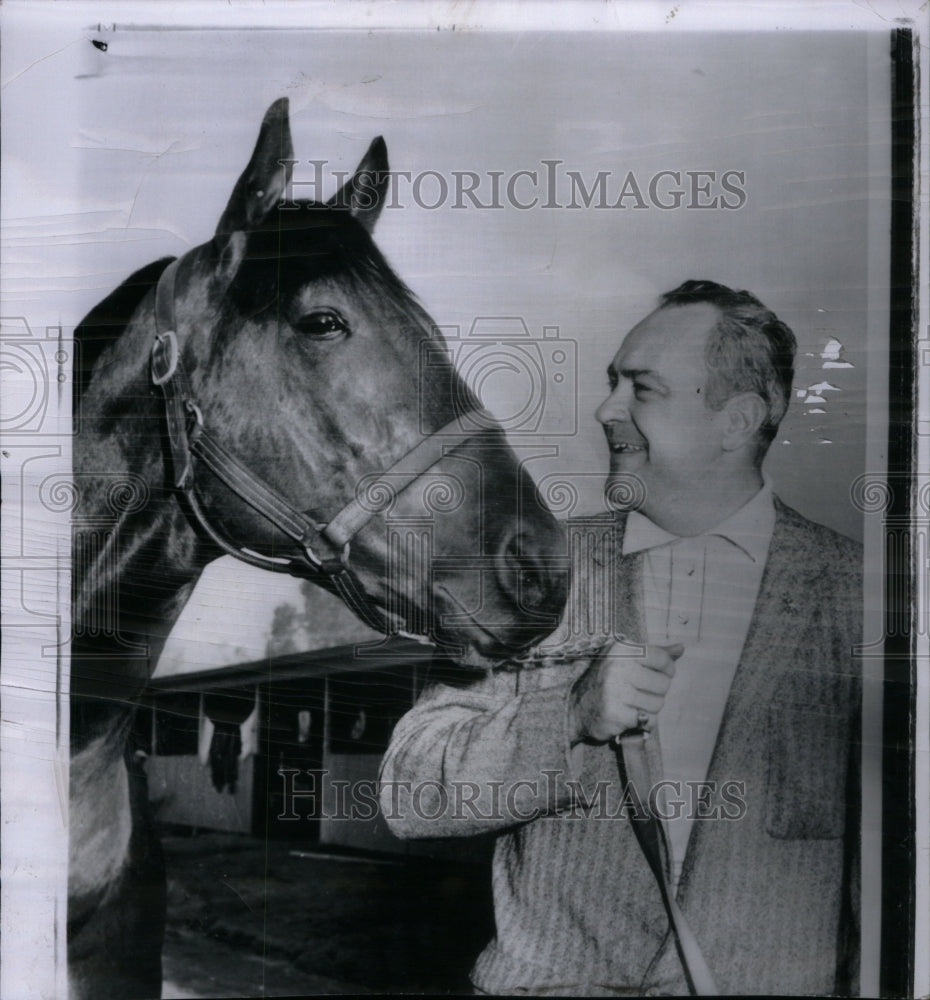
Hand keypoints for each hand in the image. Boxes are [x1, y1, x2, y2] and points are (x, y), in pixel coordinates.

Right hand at [568, 641, 683, 743]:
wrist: (576, 708)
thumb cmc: (607, 681)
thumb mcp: (626, 660)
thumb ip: (655, 653)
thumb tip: (681, 648)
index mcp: (622, 650)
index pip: (663, 659)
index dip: (666, 670)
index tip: (653, 675)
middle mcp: (618, 667)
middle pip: (664, 684)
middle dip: (656, 692)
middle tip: (638, 692)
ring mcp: (616, 691)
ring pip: (658, 704)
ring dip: (649, 708)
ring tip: (632, 704)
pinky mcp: (616, 714)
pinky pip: (648, 720)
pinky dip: (642, 722)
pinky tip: (628, 716)